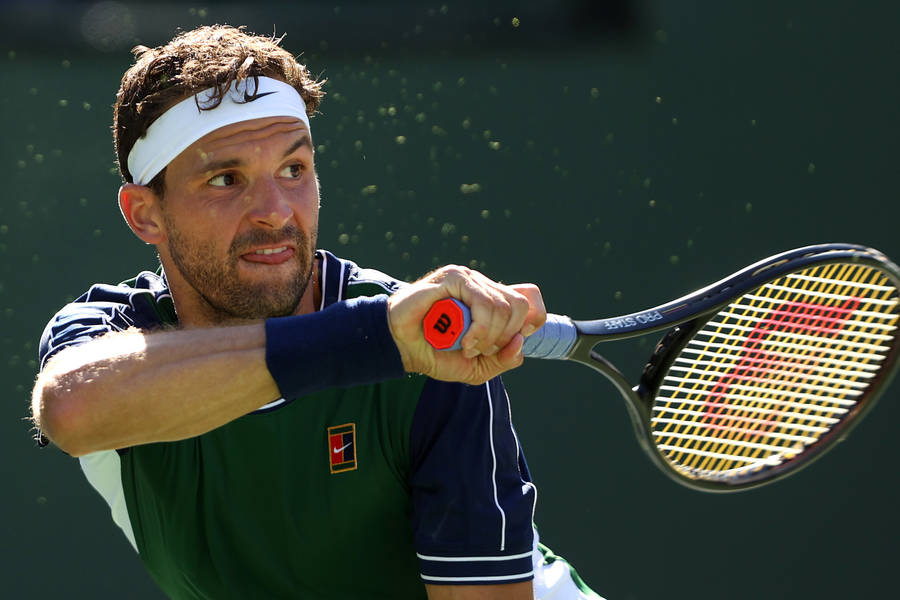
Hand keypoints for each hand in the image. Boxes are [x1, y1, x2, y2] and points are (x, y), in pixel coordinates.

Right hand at [386, 265, 545, 384]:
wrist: (401, 347)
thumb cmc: (436, 353)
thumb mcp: (478, 367)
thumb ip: (504, 359)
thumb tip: (520, 342)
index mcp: (491, 301)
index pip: (529, 297)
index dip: (533, 320)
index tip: (513, 341)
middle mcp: (483, 286)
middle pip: (520, 306)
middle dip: (505, 337)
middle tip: (482, 350)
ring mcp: (469, 280)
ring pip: (503, 306)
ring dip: (488, 336)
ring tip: (468, 348)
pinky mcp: (454, 278)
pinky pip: (482, 302)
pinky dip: (478, 329)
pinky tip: (464, 341)